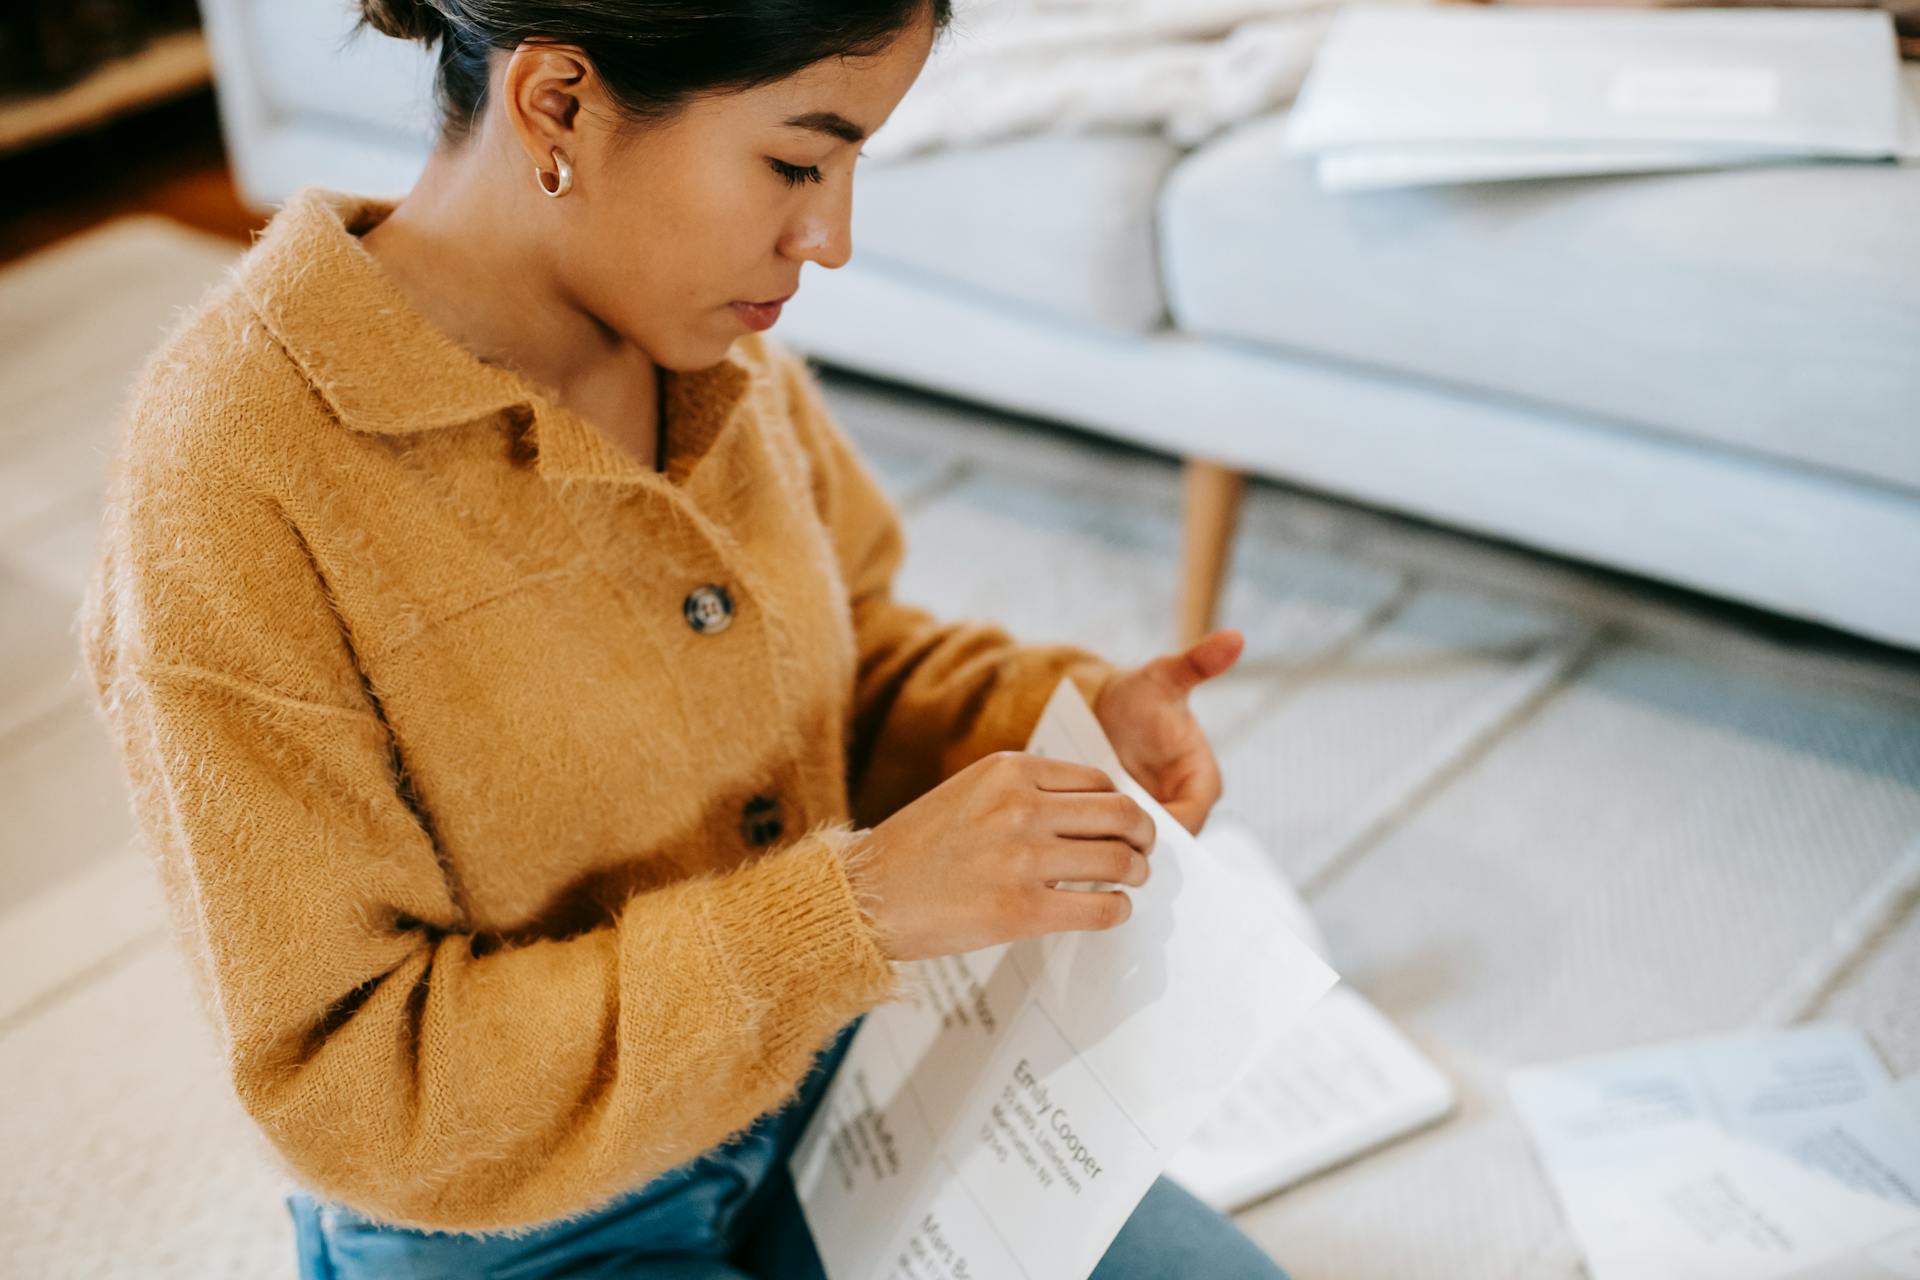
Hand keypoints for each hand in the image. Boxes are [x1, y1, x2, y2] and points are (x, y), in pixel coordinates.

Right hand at [849, 752, 1158, 960]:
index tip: (1124, 822)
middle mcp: (1021, 807)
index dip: (1123, 803)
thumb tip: (1092, 810)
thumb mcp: (971, 791)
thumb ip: (1026, 791)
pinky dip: (1117, 909)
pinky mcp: (1023, 910)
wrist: (868, 895)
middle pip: (1120, 814)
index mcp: (1009, 769)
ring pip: (1118, 859)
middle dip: (1143, 835)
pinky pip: (1100, 907)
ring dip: (1136, 872)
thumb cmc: (918, 848)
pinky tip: (1111, 909)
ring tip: (1132, 880)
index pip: (1098, 780)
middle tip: (1144, 851)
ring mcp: (1023, 859)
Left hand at [1091, 628, 1242, 834]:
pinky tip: (1075, 841)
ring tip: (1079, 834)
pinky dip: (1102, 846)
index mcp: (1203, 781)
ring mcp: (1157, 821)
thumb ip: (1197, 663)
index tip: (1122, 817)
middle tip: (1093, 830)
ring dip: (1115, 846)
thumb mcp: (1163, 678)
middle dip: (1133, 840)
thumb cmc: (1141, 693)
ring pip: (1141, 850)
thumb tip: (1235, 636)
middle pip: (1166, 843)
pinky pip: (1121, 848)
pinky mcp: (1131, 829)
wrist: (1107, 709)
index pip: (1189, 820)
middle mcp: (1185, 807)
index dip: (1159, 825)